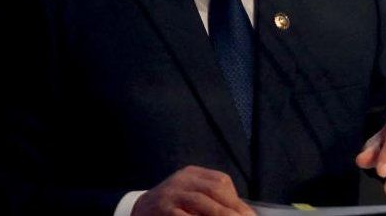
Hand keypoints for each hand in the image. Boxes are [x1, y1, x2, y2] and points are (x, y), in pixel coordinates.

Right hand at [133, 165, 254, 215]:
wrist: (136, 210)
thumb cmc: (170, 205)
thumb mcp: (189, 194)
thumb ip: (210, 199)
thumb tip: (240, 211)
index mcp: (192, 174)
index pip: (221, 181)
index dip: (236, 199)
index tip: (249, 215)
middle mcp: (182, 180)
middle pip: (214, 189)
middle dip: (233, 208)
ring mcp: (171, 194)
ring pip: (201, 202)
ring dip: (220, 215)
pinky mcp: (163, 209)